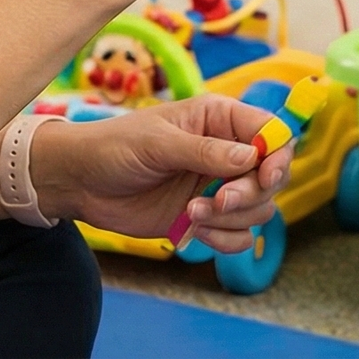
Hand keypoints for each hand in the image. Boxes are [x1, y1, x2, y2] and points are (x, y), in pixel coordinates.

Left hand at [30, 97, 294, 253]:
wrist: (80, 183)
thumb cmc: (114, 147)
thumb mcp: (158, 143)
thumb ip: (205, 151)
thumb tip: (251, 156)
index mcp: (218, 119)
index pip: (271, 133)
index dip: (278, 155)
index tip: (266, 176)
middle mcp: (225, 152)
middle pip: (271, 176)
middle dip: (250, 194)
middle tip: (218, 202)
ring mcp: (217, 186)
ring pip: (258, 209)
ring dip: (231, 219)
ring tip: (192, 214)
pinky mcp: (206, 217)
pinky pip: (238, 235)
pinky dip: (224, 239)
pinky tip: (193, 231)